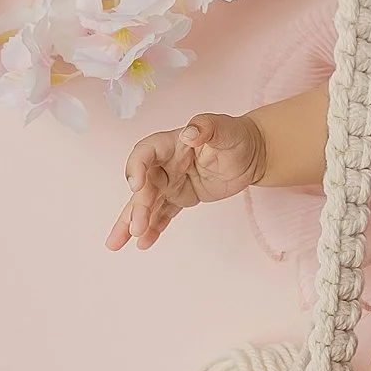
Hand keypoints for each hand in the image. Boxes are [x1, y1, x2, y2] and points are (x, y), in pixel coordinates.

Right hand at [104, 112, 267, 250]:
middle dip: (138, 206)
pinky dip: (153, 228)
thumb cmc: (236, 136)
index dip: (136, 168)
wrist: (251, 154)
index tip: (135, 185)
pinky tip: (144, 243)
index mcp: (170, 144)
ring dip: (133, 222)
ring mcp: (171, 183)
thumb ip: (206, 127)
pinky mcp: (180, 198)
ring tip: (118, 243)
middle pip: (144, 185)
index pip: (145, 153)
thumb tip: (189, 133)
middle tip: (136, 227)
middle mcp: (165, 164)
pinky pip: (163, 214)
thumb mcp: (225, 128)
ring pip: (146, 203)